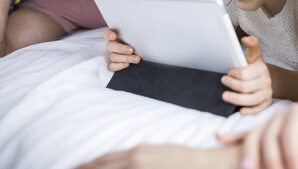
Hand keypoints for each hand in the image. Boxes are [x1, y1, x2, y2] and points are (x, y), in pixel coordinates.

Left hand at [75, 144, 210, 168]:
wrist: (202, 164)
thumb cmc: (181, 158)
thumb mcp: (156, 151)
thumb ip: (135, 156)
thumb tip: (120, 160)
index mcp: (137, 152)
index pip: (104, 160)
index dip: (87, 166)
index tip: (75, 167)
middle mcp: (135, 162)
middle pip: (102, 168)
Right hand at [104, 29, 140, 70]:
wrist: (143, 53)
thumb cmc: (140, 43)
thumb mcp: (138, 38)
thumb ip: (137, 35)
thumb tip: (144, 33)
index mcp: (117, 36)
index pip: (107, 33)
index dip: (108, 34)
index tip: (114, 36)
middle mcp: (114, 45)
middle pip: (110, 46)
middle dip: (120, 48)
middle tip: (131, 50)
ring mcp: (114, 55)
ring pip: (113, 56)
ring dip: (125, 58)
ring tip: (136, 59)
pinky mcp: (114, 64)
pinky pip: (112, 66)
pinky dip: (119, 66)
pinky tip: (127, 64)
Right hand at [218, 102, 297, 168]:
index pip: (289, 133)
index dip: (292, 154)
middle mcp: (280, 115)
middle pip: (268, 136)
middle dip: (271, 160)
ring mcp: (268, 122)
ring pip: (253, 135)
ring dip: (249, 154)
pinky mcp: (262, 129)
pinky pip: (245, 132)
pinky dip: (232, 137)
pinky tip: (220, 139)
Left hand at [221, 35, 272, 114]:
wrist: (266, 77)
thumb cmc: (255, 65)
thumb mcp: (254, 53)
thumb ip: (252, 44)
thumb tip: (245, 38)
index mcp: (261, 68)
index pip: (246, 74)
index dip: (235, 74)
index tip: (228, 73)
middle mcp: (266, 81)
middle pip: (246, 87)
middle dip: (232, 85)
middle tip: (223, 81)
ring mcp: (267, 93)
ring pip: (251, 100)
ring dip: (236, 100)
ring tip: (225, 96)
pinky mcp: (266, 102)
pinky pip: (258, 109)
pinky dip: (250, 111)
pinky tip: (241, 111)